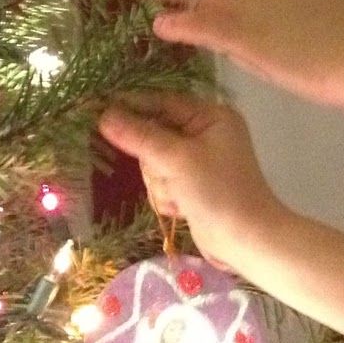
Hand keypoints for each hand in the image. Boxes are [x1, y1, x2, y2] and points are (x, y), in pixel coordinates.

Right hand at [95, 92, 286, 258]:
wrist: (245, 240)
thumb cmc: (218, 192)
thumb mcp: (177, 159)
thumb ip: (139, 135)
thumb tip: (104, 115)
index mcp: (211, 116)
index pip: (162, 102)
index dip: (131, 108)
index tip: (98, 112)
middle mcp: (205, 134)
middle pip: (153, 135)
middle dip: (154, 161)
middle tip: (168, 175)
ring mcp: (197, 162)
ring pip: (153, 163)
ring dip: (160, 183)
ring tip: (180, 196)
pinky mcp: (191, 186)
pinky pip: (161, 183)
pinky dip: (166, 196)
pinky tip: (181, 209)